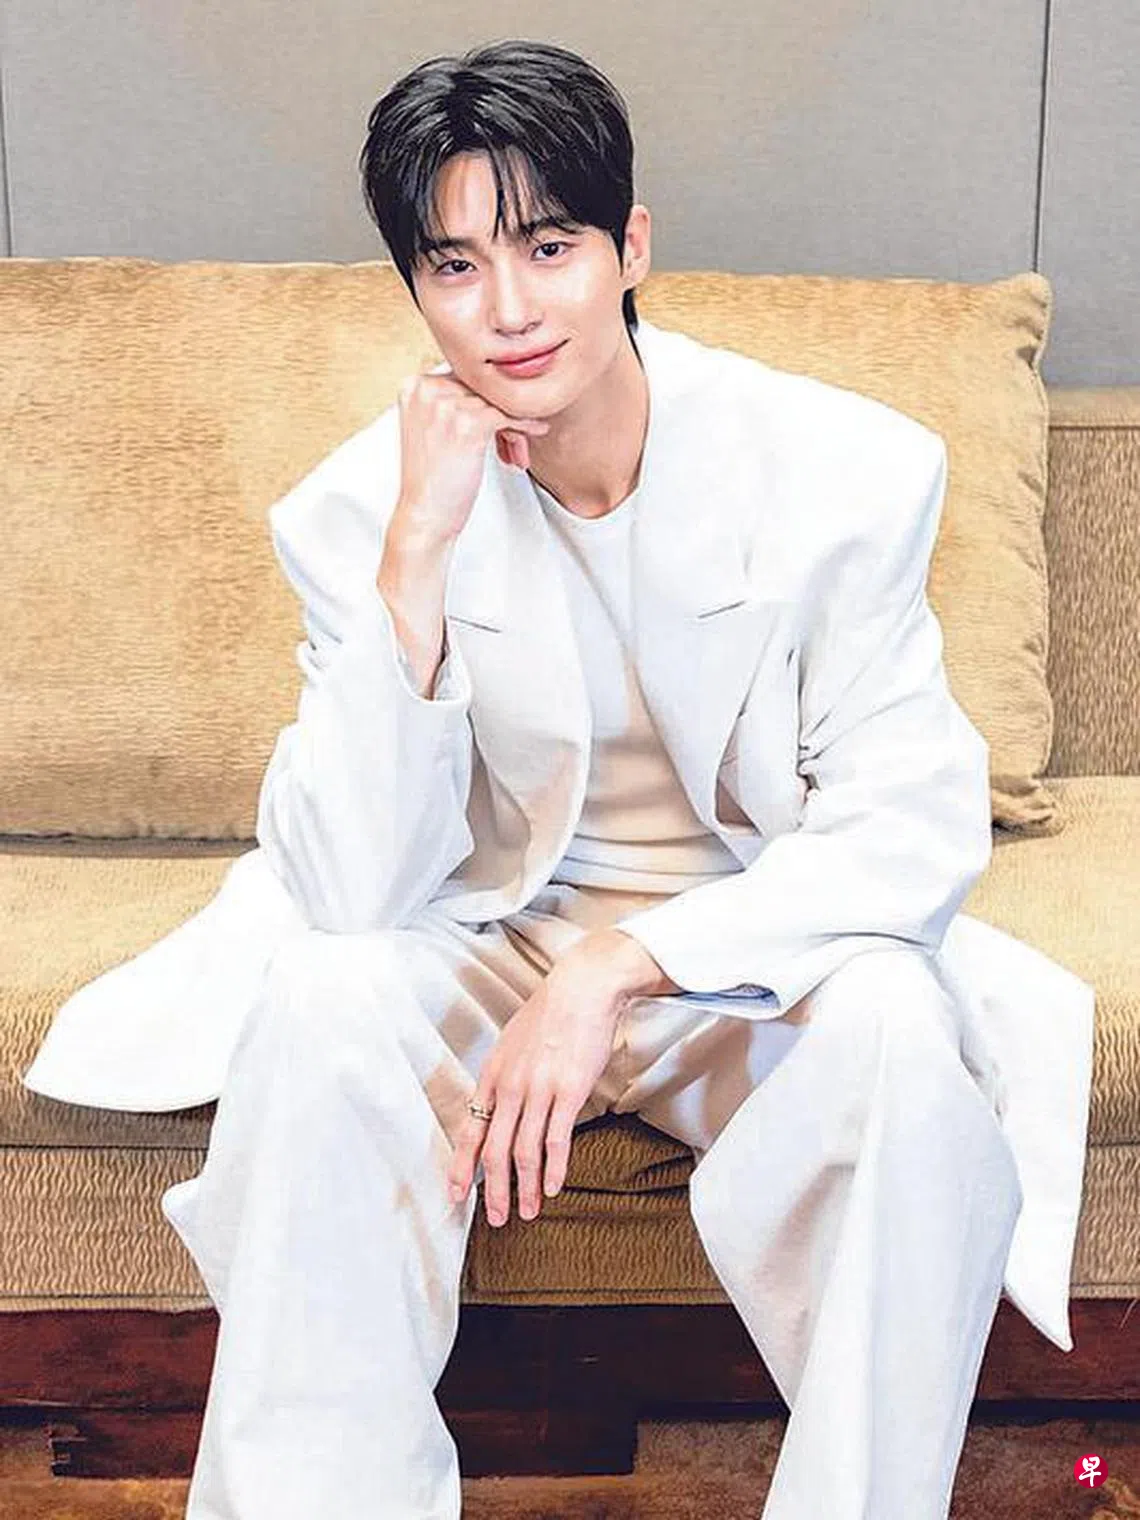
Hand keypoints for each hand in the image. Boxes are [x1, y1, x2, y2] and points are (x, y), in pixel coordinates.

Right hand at [394, 366, 549, 545]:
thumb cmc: (434, 477)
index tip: (497, 423)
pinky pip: (508, 415)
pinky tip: (534, 431)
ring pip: (497, 401)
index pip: (464, 377)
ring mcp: (446, 405)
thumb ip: (452, 399)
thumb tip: (496, 379)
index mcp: (414, 385)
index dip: (484, 400)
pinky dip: (524, 425)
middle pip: (481, 387)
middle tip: (511, 440)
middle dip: (501, 412)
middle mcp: (426, 389)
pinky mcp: (469, 424)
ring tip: (515, 449)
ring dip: (513, 425)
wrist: (426, 514)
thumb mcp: (433, 427)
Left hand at [446, 931, 640, 1226]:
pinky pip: (556, 1139)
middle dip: (493, 1190)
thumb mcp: (513, 1043)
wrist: (582, 988)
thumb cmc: (551, 1014)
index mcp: (493, 1075)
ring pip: (524, 1151)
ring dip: (525, 1188)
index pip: (470, 1129)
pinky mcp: (569, 1091)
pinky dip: (554, 1169)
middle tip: (496, 1218)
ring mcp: (539, 1089)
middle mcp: (510, 1086)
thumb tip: (500, 1106)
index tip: (457, 1194)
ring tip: (527, 1213)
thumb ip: (505, 1076)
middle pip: (494, 1150)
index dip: (462, 1166)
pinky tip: (553, 1189)